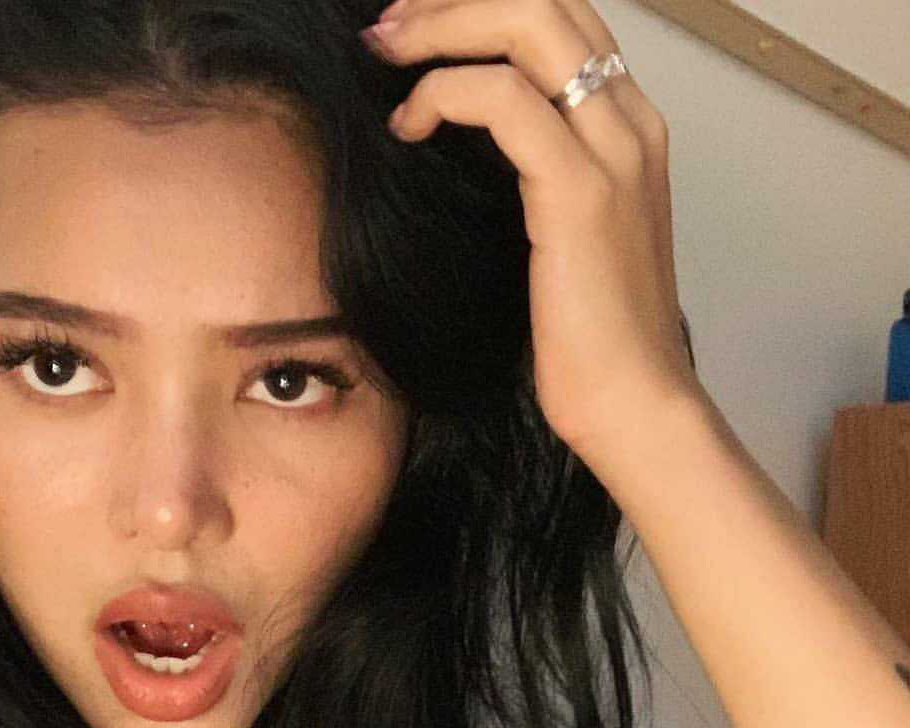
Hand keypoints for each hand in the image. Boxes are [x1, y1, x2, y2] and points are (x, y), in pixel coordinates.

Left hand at [361, 0, 704, 457]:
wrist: (632, 399)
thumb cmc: (590, 332)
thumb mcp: (564, 232)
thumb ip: (536, 170)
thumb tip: (462, 134)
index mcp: (629, 125)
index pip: (560, 17)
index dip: (481, 4)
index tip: (416, 26)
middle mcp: (630, 120)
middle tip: (387, 27)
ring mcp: (613, 150)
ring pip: (525, 26)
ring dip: (439, 26)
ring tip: (385, 53)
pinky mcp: (580, 193)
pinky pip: (502, 101)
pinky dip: (443, 94)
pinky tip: (409, 126)